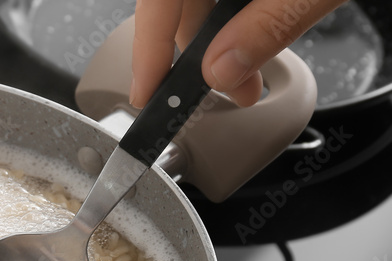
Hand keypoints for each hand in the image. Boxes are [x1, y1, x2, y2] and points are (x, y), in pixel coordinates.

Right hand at [131, 0, 346, 106]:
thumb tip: (223, 71)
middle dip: (201, 46)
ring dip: (225, 27)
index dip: (149, 50)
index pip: (158, 0)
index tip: (149, 93)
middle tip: (232, 88)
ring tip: (252, 64)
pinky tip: (260, 22)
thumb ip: (269, 26)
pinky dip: (241, 4)